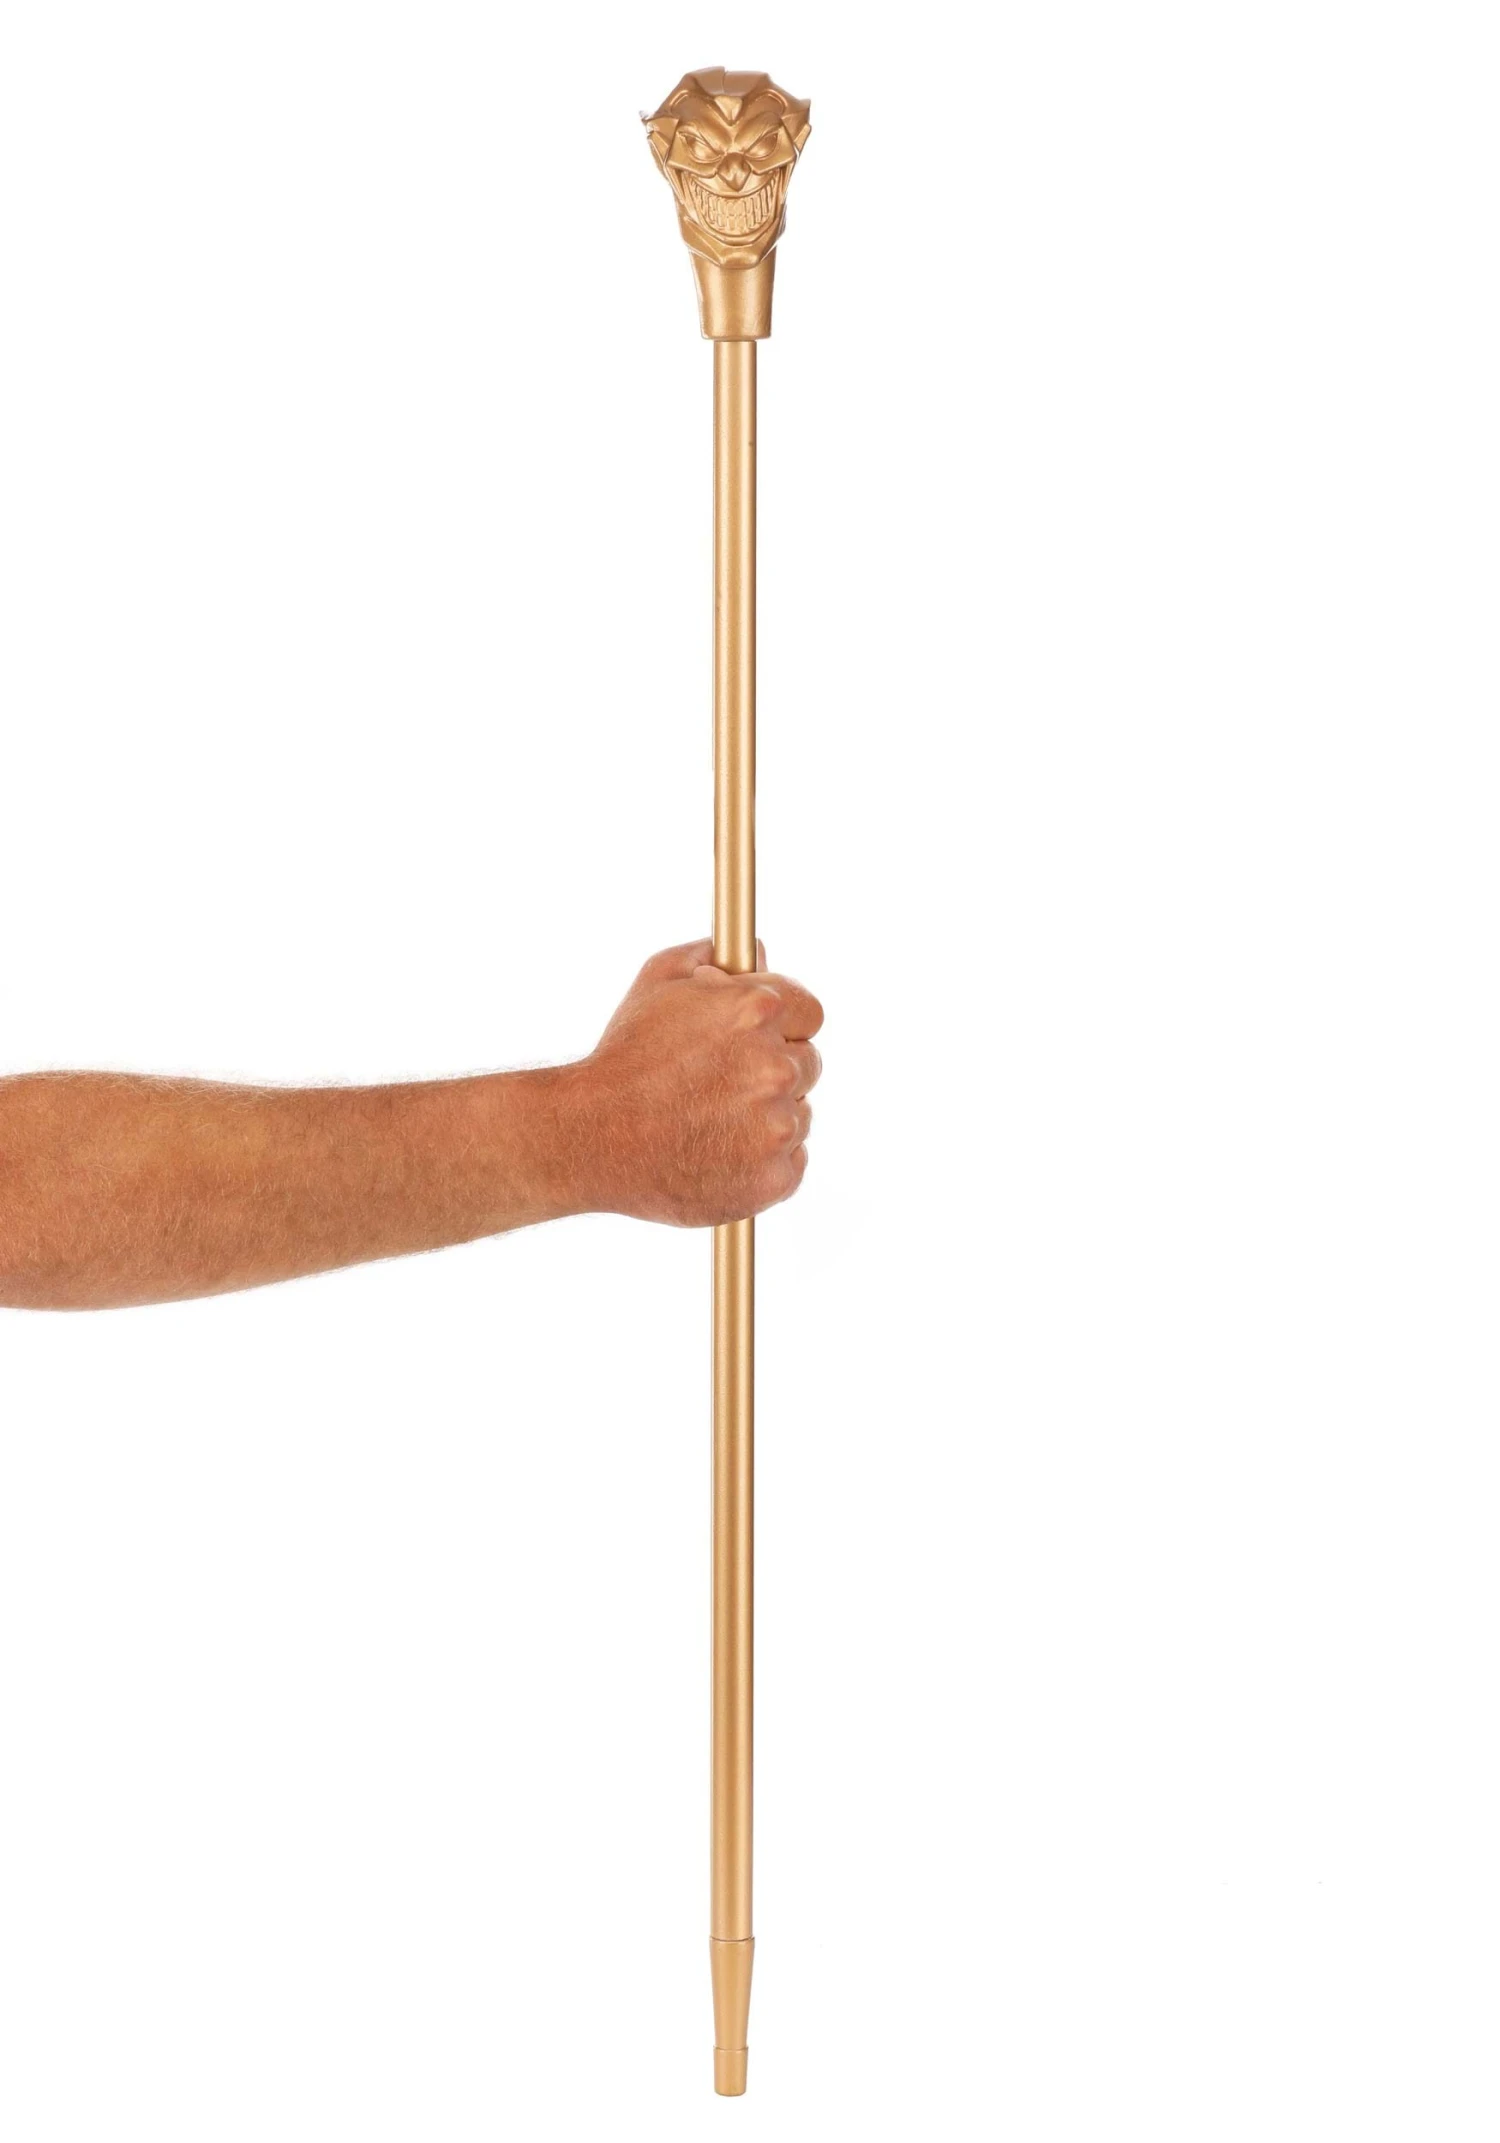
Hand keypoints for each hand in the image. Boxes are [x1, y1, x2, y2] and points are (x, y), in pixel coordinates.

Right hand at [568, 940, 823, 1226]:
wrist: (592, 1138)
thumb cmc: (622, 1059)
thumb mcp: (656, 982)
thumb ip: (711, 957)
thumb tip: (755, 953)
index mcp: (756, 1012)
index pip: (810, 1012)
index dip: (785, 1024)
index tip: (765, 1038)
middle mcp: (775, 1067)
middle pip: (807, 1064)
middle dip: (773, 1070)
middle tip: (723, 1085)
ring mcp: (778, 1126)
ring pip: (799, 1115)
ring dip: (768, 1117)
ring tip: (710, 1122)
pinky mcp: (775, 1176)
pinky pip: (790, 1162)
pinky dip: (763, 1161)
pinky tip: (719, 1152)